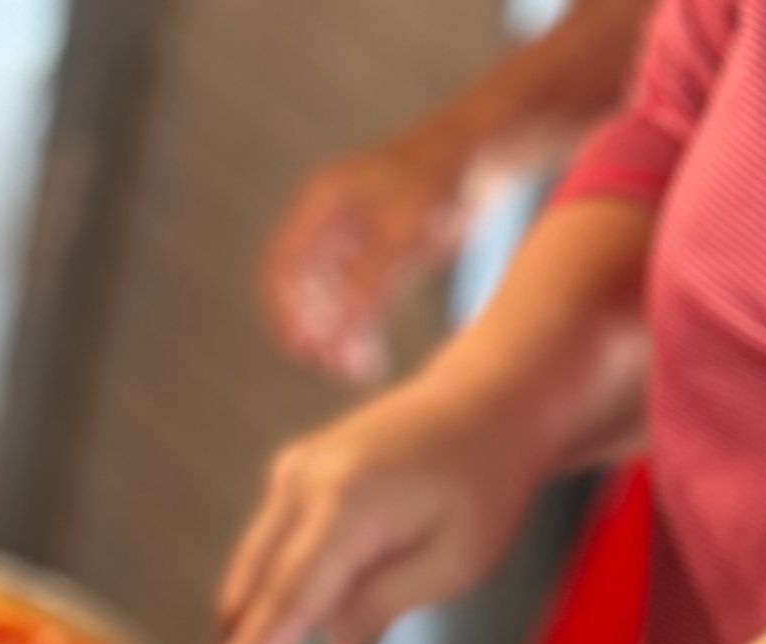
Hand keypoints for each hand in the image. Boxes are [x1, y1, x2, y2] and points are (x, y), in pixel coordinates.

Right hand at [213, 372, 535, 643]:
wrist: (481, 406)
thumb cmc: (480, 486)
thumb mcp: (450, 566)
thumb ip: (377, 610)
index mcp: (345, 500)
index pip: (287, 596)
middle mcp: (303, 479)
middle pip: (256, 586)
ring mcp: (292, 473)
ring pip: (258, 571)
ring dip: (284, 620)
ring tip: (350, 635)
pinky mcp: (294, 477)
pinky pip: (275, 550)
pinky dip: (291, 589)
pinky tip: (342, 600)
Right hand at [260, 137, 473, 384]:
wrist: (481, 150)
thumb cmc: (442, 181)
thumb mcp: (406, 234)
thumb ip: (369, 283)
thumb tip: (337, 333)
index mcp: (324, 203)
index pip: (283, 266)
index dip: (284, 312)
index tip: (302, 354)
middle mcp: (332, 218)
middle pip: (303, 286)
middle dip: (315, 331)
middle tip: (338, 371)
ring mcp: (354, 233)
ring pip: (330, 295)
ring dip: (337, 335)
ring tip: (361, 372)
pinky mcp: (381, 246)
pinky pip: (356, 295)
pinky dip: (360, 326)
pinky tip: (374, 355)